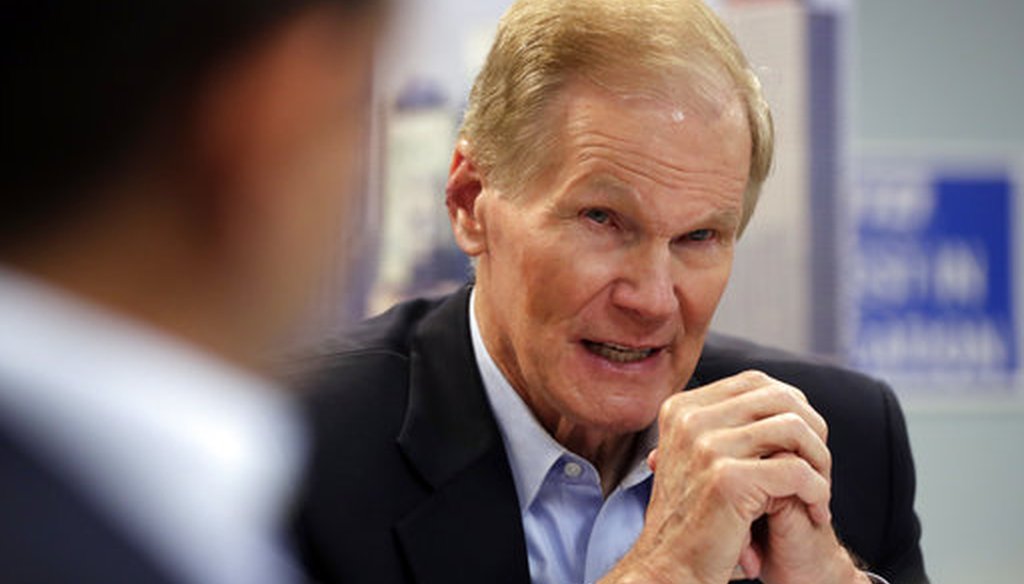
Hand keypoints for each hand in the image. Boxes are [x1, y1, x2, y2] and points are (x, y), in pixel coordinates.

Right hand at [600, 370, 857, 583]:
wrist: (672, 570)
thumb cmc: (696, 520)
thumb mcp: (699, 458)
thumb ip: (728, 424)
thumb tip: (783, 395)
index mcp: (682, 409)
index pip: (756, 382)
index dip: (792, 408)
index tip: (802, 445)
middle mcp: (690, 420)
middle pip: (781, 399)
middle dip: (813, 433)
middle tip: (818, 471)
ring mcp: (705, 447)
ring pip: (795, 429)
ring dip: (821, 464)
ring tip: (818, 494)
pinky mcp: (726, 479)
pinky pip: (797, 472)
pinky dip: (818, 493)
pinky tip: (816, 513)